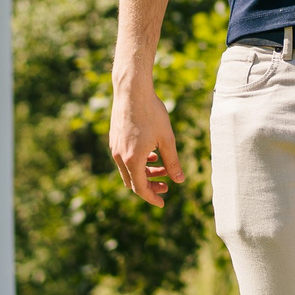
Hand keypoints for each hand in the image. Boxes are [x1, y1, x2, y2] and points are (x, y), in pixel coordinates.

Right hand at [110, 77, 185, 205]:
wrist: (132, 91)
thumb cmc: (152, 113)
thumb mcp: (167, 139)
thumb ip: (172, 161)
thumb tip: (179, 180)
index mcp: (133, 160)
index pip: (141, 188)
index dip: (152, 197)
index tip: (163, 203)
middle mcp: (120, 156)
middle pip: (133, 181)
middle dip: (150, 186)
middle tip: (167, 186)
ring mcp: (115, 148)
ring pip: (129, 170)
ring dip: (145, 173)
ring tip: (163, 169)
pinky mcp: (114, 139)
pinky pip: (125, 158)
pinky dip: (138, 162)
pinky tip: (152, 155)